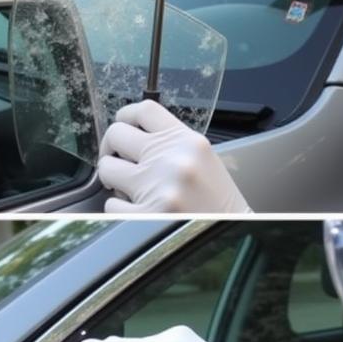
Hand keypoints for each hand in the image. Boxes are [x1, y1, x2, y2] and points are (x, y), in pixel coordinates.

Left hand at [98, 99, 250, 212]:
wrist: (235, 232)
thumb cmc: (219, 201)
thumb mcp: (203, 160)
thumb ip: (171, 144)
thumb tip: (132, 139)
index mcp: (188, 142)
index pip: (144, 110)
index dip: (125, 116)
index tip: (122, 127)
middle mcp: (172, 160)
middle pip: (116, 134)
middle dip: (111, 149)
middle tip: (117, 161)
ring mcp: (159, 187)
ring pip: (107, 169)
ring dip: (113, 179)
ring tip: (129, 188)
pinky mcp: (147, 215)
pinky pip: (110, 204)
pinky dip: (119, 209)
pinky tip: (137, 210)